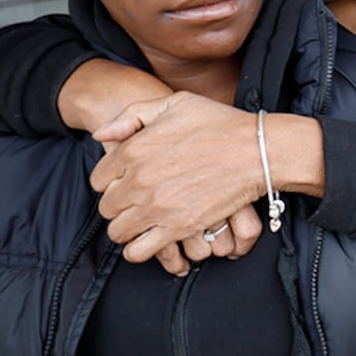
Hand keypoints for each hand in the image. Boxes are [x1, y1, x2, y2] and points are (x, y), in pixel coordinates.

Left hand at [90, 92, 261, 263]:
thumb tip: (101, 133)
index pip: (98, 177)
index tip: (128, 179)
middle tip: (137, 200)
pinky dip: (139, 249)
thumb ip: (131, 116)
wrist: (257, 150)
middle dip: (119, 204)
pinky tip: (151, 239)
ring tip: (143, 220)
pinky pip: (138, 252)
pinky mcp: (177, 228)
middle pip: (106, 206)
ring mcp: (157, 207)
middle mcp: (139, 180)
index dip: (112, 179)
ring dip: (127, 227)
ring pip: (118, 231)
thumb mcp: (172, 104)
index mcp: (134, 149)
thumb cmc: (219, 123)